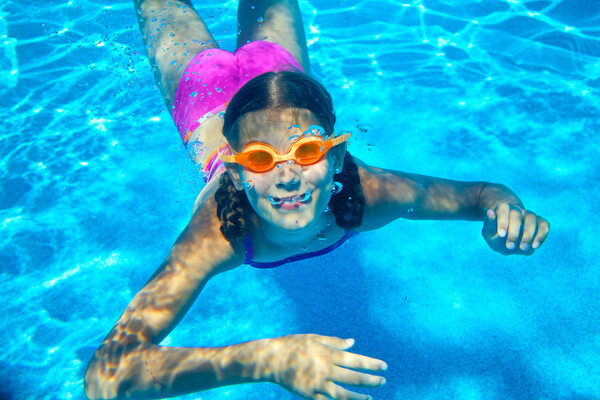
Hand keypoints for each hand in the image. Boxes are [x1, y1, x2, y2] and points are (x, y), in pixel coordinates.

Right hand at [258, 334, 386, 399]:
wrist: (271, 359)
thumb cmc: (293, 345)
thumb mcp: (314, 338)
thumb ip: (334, 342)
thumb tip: (353, 342)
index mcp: (328, 354)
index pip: (355, 360)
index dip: (371, 364)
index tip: (384, 366)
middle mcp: (325, 370)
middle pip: (353, 378)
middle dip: (370, 380)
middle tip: (383, 381)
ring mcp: (318, 384)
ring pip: (343, 394)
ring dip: (359, 397)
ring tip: (370, 399)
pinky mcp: (309, 395)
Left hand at [482, 203, 549, 254]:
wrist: (506, 235)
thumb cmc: (495, 233)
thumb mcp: (488, 231)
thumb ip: (489, 225)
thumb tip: (490, 212)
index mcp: (502, 208)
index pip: (503, 209)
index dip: (503, 220)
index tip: (501, 234)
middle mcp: (517, 210)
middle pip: (516, 215)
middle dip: (514, 232)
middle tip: (509, 246)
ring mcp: (529, 215)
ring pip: (531, 218)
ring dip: (528, 234)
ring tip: (522, 247)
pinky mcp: (540, 223)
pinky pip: (544, 225)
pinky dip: (541, 235)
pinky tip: (535, 246)